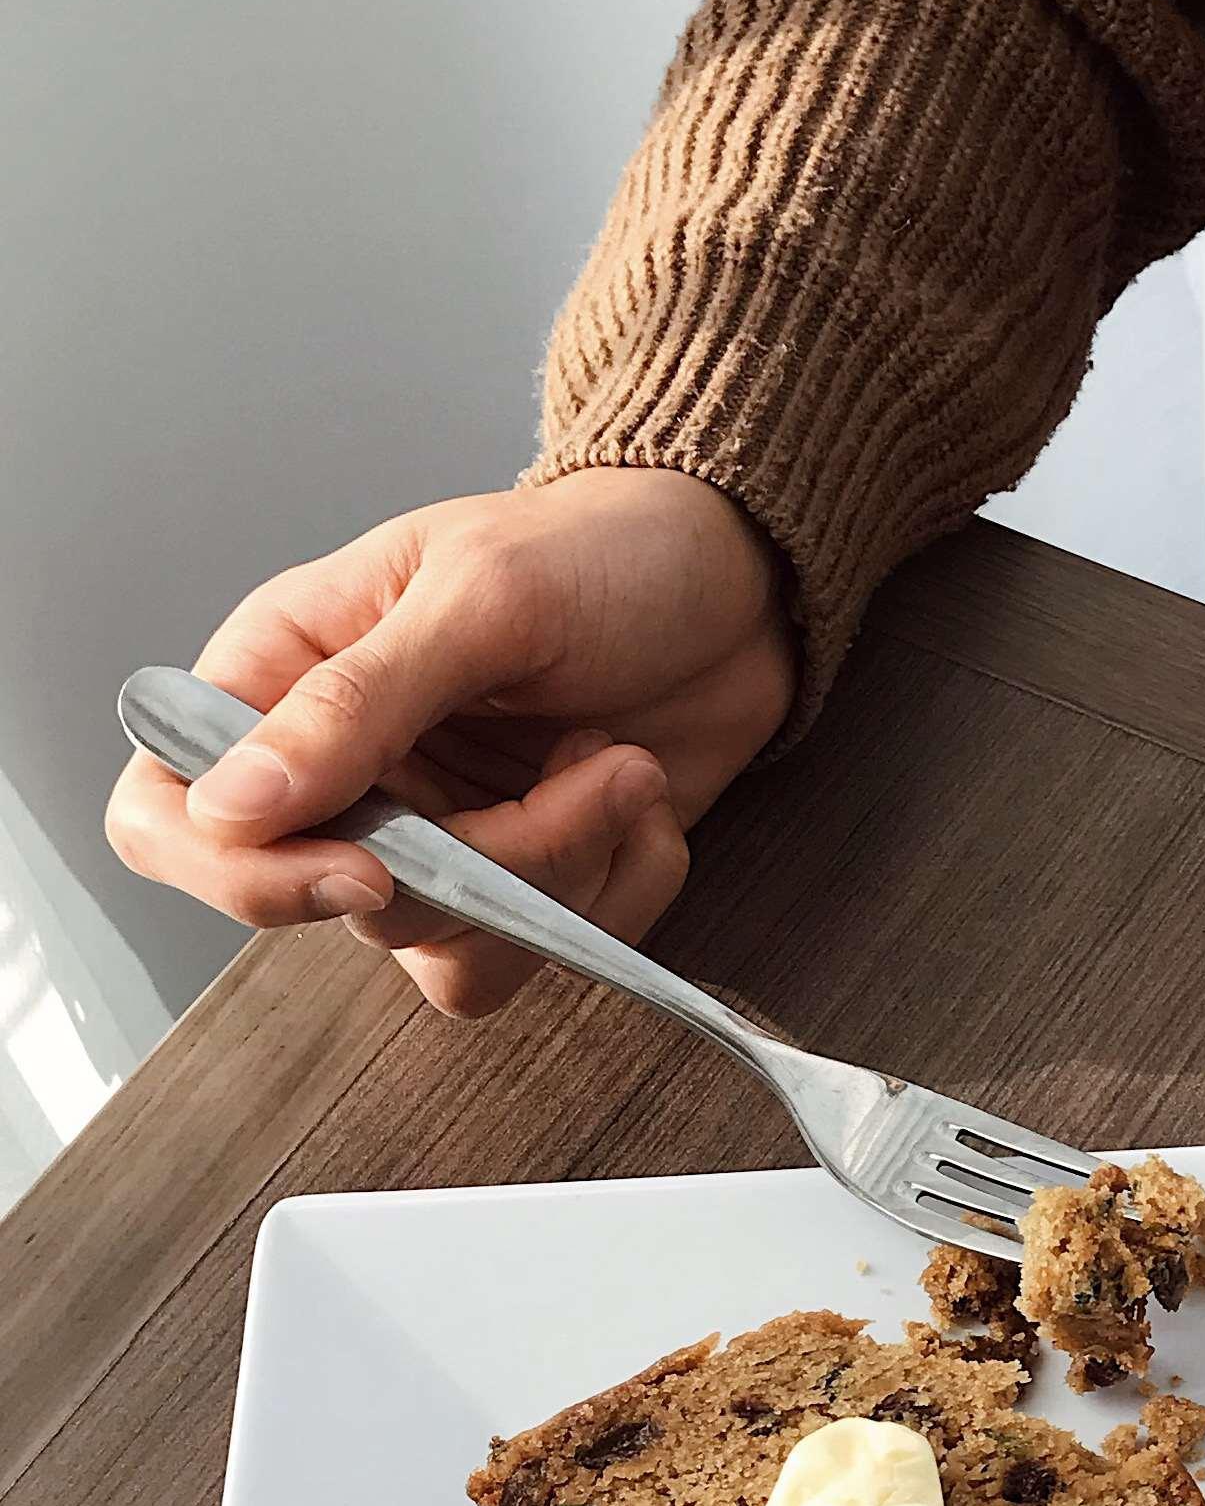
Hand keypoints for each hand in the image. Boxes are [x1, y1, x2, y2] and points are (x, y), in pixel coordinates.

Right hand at [106, 469, 795, 1015]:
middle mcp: (343, 776)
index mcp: (284, 678)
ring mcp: (433, 840)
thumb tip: (231, 804)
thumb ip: (356, 701)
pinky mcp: (525, 883)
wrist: (736, 584)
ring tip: (625, 769)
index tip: (363, 869)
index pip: (167, 817)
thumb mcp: (482, 595)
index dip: (235, 873)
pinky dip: (617, 893)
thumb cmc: (598, 551)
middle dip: (487, 859)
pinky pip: (540, 954)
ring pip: (447, 948)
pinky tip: (643, 800)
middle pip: (339, 906)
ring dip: (565, 873)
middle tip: (583, 765)